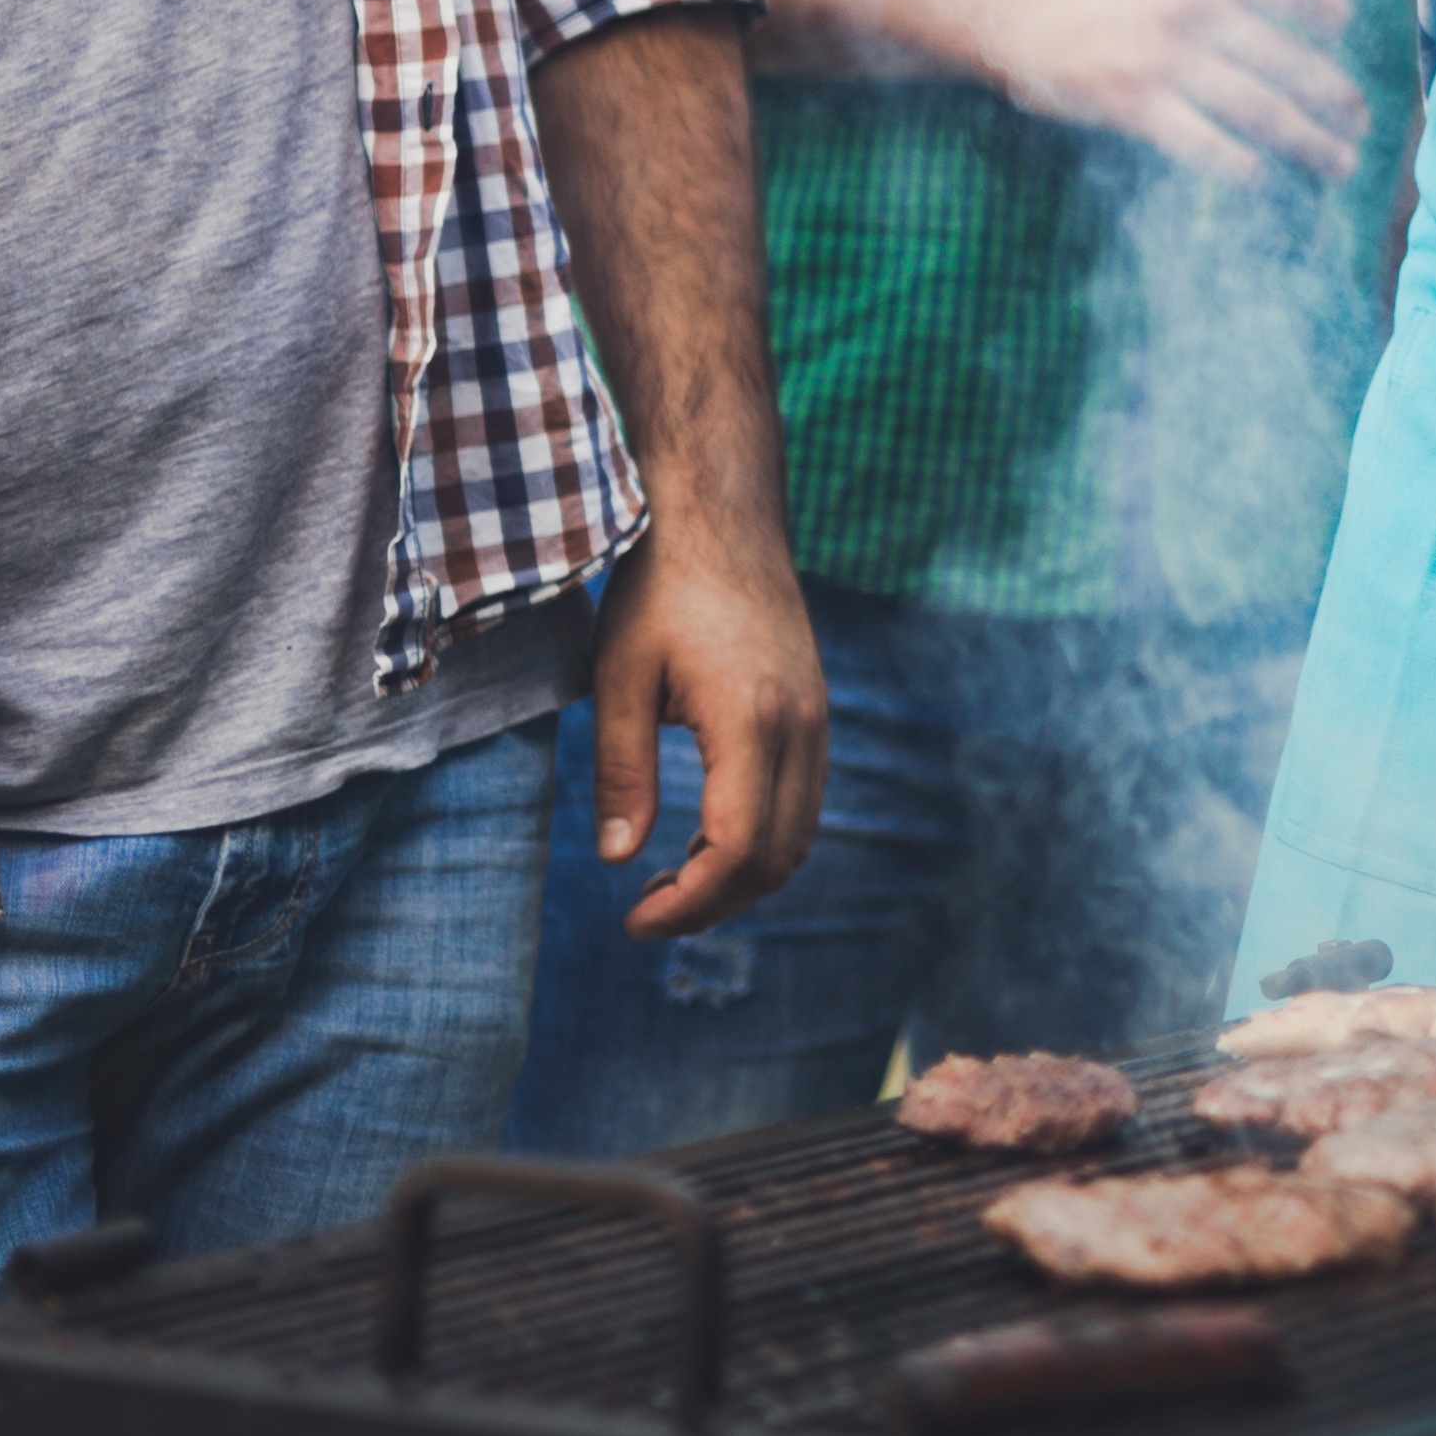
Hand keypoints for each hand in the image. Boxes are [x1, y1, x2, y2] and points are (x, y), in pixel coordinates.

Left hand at [587, 528, 827, 939]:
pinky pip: (804, 803)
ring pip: (799, 837)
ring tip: (671, 879)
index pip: (737, 850)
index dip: (688, 903)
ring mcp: (818, 721)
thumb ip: (622, 772)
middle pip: (777, 859)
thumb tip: (617, 858)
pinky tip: (707, 834)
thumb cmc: (662, 588)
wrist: (725, 516)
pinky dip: (761, 840)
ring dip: (740, 876)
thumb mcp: (620, 677)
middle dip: (713, 904)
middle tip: (646, 912)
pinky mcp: (816, 713)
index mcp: (752, 722)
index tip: (633, 919)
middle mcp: (801, 728)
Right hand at [984, 0, 1374, 182]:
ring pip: (1258, 109)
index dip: (1330, 9)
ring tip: (1336, 163)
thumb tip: (1311, 19)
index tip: (1345, 31)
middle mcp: (1193, 7)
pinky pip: (1203, 141)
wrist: (1017, 7)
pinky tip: (1262, 177)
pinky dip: (1239, 164)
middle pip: (1288, 60)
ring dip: (1307, 142)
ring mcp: (1163, 57)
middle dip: (1333, 98)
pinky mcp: (1132, 102)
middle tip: (1361, 123)